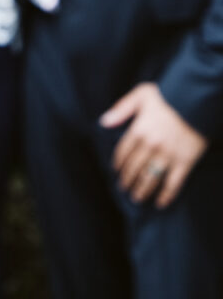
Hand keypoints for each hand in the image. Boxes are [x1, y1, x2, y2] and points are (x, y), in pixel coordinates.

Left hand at [100, 82, 207, 207]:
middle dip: (127, 180)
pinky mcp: (184, 163)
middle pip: (134, 168)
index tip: (116, 171)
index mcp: (138, 130)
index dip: (118, 164)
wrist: (194, 100)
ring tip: (136, 198)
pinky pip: (173, 184)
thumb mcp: (140, 95)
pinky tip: (160, 203)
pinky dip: (166, 196)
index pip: (123, 153)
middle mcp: (150, 146)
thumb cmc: (166, 95)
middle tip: (123, 188)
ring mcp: (167, 156)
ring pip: (150, 179)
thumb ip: (121, 109)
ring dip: (142, 191)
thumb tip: (103, 122)